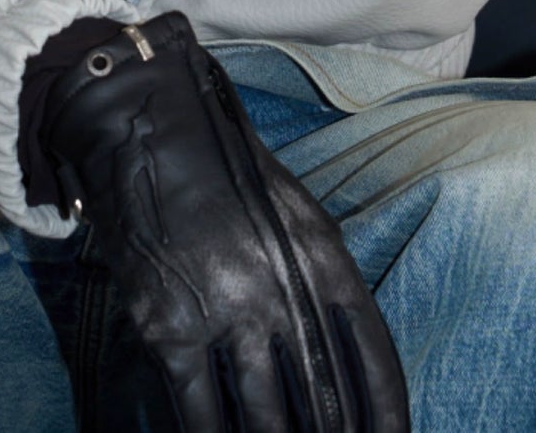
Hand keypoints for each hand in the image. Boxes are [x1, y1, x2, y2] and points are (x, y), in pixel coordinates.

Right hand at [38, 10, 410, 432]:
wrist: (147, 131)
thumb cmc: (225, 169)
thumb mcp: (295, 214)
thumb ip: (322, 281)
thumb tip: (338, 357)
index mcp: (323, 261)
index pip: (373, 360)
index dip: (387, 416)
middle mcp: (283, 294)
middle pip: (322, 404)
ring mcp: (226, 315)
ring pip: (263, 421)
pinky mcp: (171, 331)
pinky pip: (201, 414)